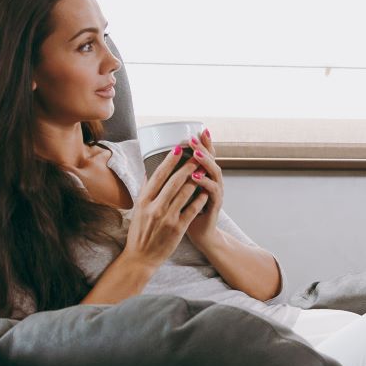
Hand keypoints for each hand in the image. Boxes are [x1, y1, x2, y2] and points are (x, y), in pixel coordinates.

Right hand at [122, 140, 208, 268]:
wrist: (141, 257)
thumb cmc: (139, 232)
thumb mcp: (138, 210)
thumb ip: (145, 191)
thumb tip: (150, 173)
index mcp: (144, 201)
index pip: (158, 175)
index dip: (169, 160)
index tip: (178, 148)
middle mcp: (155, 207)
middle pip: (174, 181)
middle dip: (188, 166)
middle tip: (197, 155)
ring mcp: (167, 218)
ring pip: (185, 193)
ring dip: (196, 179)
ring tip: (204, 169)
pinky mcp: (178, 228)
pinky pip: (192, 210)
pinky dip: (199, 199)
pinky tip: (205, 191)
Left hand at [180, 128, 222, 244]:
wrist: (199, 235)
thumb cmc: (185, 213)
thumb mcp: (178, 194)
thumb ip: (170, 179)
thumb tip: (150, 165)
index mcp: (204, 176)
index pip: (204, 155)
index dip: (202, 143)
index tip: (195, 131)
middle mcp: (212, 181)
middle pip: (211, 159)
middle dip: (203, 148)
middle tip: (193, 139)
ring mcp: (216, 193)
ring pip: (215, 173)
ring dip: (205, 163)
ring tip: (195, 155)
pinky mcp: (216, 206)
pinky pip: (213, 192)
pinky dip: (205, 184)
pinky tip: (197, 178)